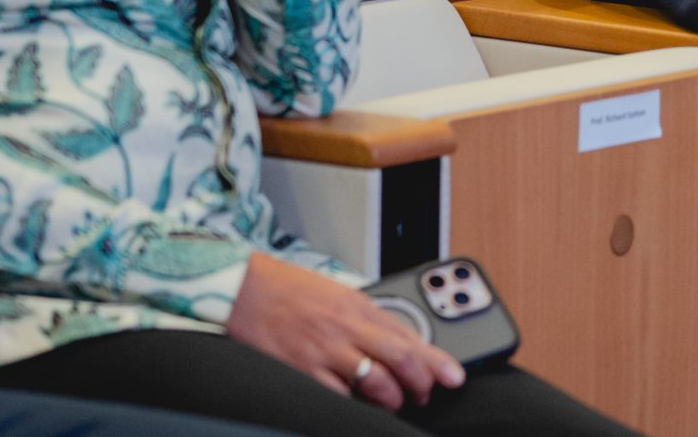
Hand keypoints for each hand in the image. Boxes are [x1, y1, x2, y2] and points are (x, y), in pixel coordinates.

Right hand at [226, 254, 464, 411]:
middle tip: (426, 394)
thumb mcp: (336, 295)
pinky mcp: (301, 370)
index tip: (453, 375)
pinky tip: (357, 406)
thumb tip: (396, 342)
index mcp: (358, 305)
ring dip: (392, 397)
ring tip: (394, 401)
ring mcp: (324, 351)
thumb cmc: (288, 291)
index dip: (436, 360)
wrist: (244, 289)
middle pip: (400, 358)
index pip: (409, 334)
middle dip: (421, 381)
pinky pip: (338, 396)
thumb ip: (364, 318)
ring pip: (375, 382)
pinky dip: (353, 405)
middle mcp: (346, 327)